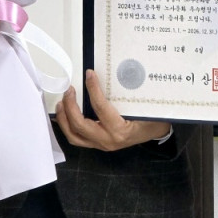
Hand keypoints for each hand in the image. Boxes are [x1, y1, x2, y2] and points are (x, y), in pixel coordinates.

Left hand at [54, 70, 170, 150]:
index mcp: (120, 130)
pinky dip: (67, 127)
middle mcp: (108, 140)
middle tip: (69, 90)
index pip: (100, 108)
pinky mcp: (98, 144)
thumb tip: (119, 73)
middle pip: (80, 125)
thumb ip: (130, 94)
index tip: (89, 75)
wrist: (156, 133)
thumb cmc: (152, 119)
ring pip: (74, 136)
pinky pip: (78, 138)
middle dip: (71, 107)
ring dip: (64, 120)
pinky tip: (63, 116)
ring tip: (61, 103)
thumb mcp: (145, 106)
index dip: (93, 89)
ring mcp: (101, 144)